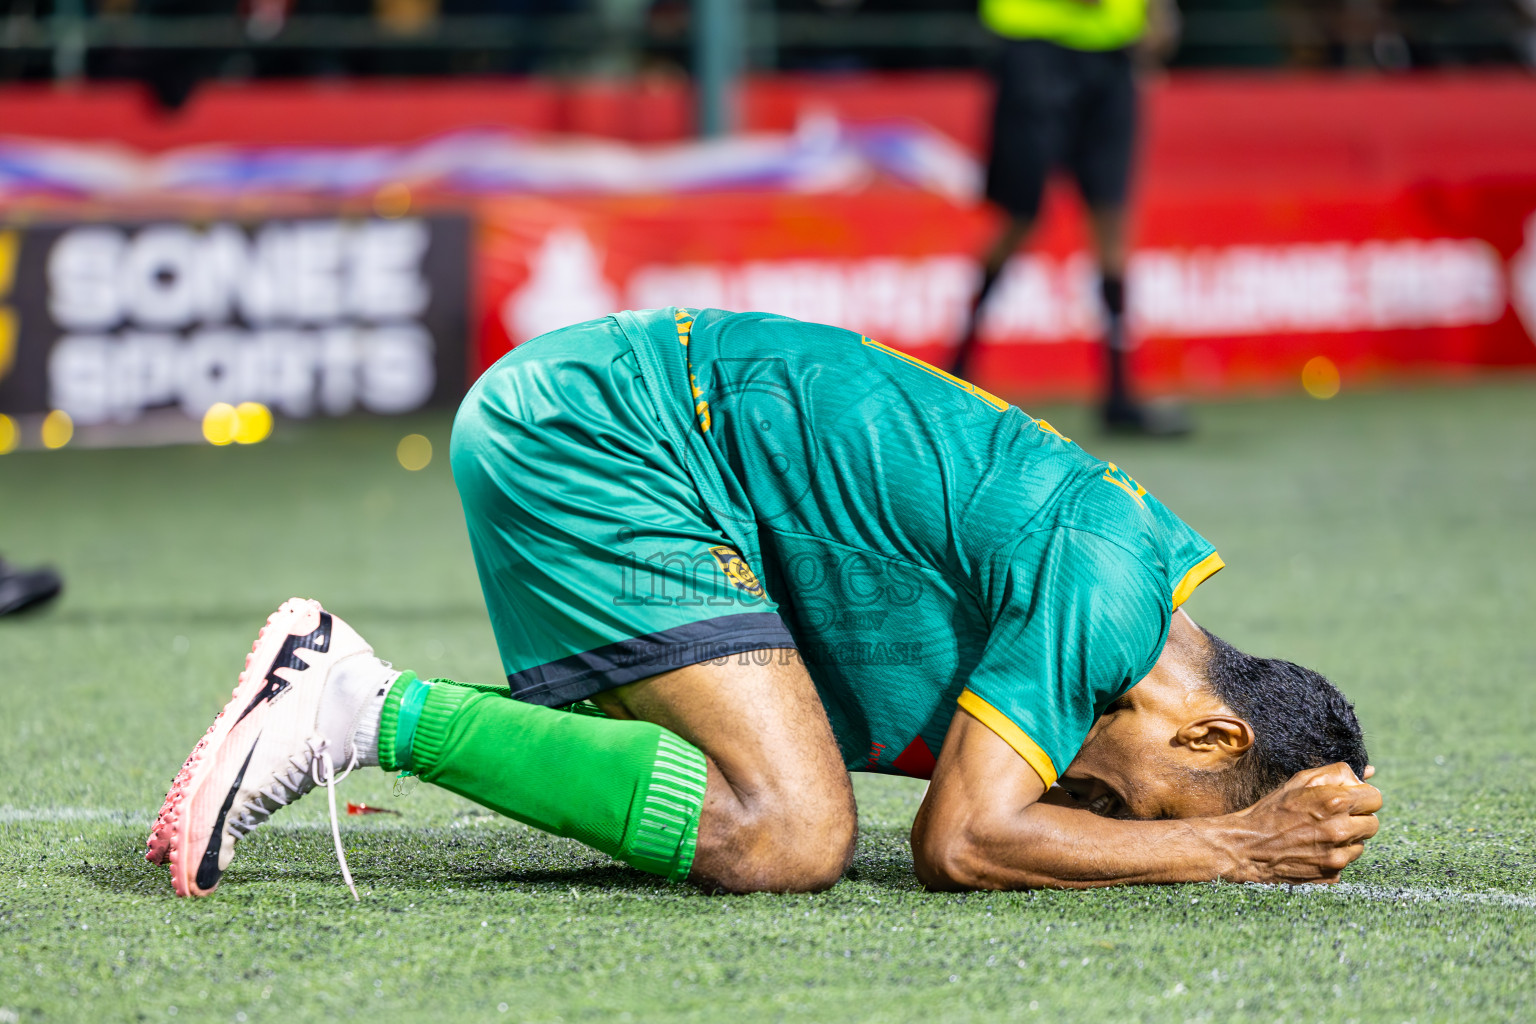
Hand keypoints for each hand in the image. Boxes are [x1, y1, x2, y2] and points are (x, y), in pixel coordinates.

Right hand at [1222, 763, 1380, 883]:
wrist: (1247, 847)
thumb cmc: (1273, 810)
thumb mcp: (1299, 781)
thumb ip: (1337, 773)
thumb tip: (1369, 773)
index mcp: (1335, 802)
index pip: (1376, 798)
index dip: (1362, 797)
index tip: (1348, 799)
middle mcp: (1340, 831)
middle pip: (1373, 824)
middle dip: (1357, 818)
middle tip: (1333, 817)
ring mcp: (1337, 857)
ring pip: (1360, 845)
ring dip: (1346, 839)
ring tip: (1318, 834)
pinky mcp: (1332, 876)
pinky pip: (1345, 863)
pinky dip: (1333, 856)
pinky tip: (1312, 850)